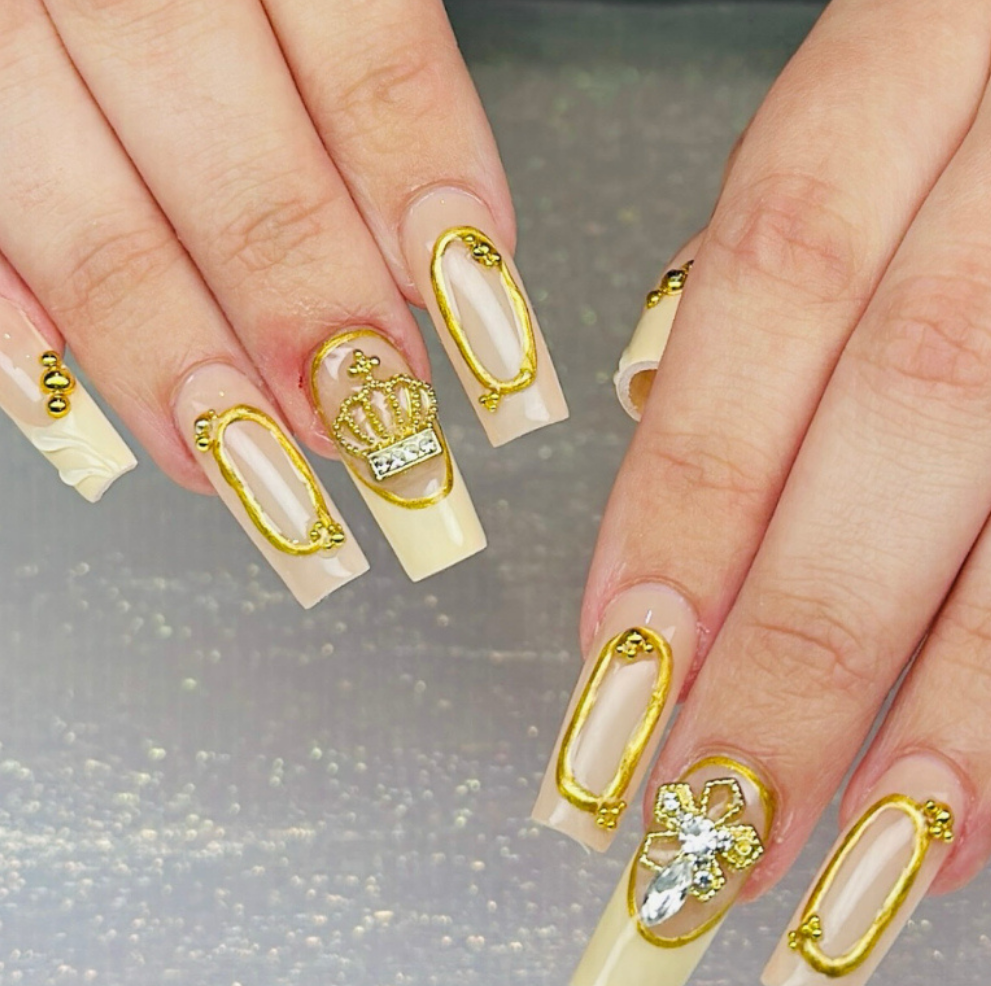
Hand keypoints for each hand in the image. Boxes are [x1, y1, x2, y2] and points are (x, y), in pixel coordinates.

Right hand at [0, 0, 564, 597]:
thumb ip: (363, 75)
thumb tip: (438, 266)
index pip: (370, 56)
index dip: (431, 210)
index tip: (492, 345)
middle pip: (230, 158)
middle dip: (312, 316)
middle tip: (377, 430)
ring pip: (89, 216)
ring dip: (178, 365)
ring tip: (257, 474)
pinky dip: (13, 324)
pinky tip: (76, 409)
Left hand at [535, 0, 990, 985]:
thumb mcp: (873, 132)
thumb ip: (786, 312)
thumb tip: (680, 560)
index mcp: (923, 41)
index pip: (777, 285)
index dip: (693, 498)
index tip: (620, 680)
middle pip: (917, 406)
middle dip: (803, 647)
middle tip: (711, 831)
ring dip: (961, 701)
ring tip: (871, 870)